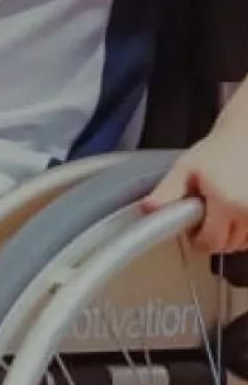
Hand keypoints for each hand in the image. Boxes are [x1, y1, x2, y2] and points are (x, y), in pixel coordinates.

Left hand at [141, 129, 247, 253]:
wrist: (245, 138)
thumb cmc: (216, 151)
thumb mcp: (185, 169)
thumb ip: (166, 192)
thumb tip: (147, 210)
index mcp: (226, 202)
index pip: (209, 243)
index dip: (197, 238)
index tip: (193, 226)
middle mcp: (247, 212)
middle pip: (226, 246)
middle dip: (213, 235)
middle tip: (207, 211)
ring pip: (242, 244)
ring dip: (231, 234)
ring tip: (223, 207)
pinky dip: (244, 231)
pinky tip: (237, 211)